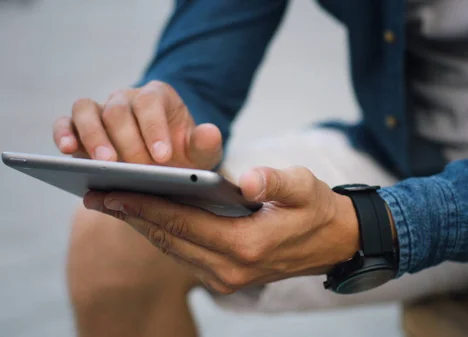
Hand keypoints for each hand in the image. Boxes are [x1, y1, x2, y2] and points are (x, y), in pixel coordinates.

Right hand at [53, 80, 221, 168]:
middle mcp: (126, 98)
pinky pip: (66, 122)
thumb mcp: (200, 154)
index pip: (152, 104)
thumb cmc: (181, 156)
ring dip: (93, 137)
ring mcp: (100, 109)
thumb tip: (210, 132)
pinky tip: (67, 152)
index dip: (155, 128)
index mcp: (157, 96)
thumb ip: (207, 144)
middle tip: (136, 169)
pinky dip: (63, 133)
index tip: (164, 157)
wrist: (163, 164)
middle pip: (118, 111)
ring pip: (86, 109)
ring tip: (103, 163)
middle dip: (127, 141)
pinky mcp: (79, 126)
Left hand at [83, 166, 359, 293]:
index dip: (146, 206)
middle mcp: (231, 269)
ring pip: (173, 249)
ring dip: (142, 228)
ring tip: (112, 205)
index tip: (111, 191)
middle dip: (132, 217)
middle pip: (169, 239)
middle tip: (96, 196)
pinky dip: (163, 236)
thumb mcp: (303, 187)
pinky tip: (146, 219)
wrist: (335, 242)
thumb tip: (245, 181)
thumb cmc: (317, 209)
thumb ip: (274, 182)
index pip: (183, 222)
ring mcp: (227, 279)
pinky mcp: (227, 279)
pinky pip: (184, 255)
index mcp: (246, 245)